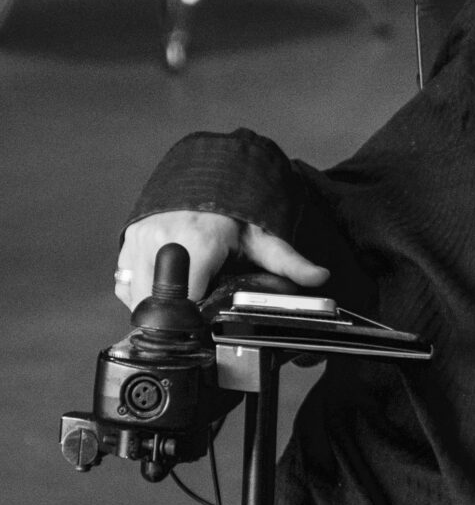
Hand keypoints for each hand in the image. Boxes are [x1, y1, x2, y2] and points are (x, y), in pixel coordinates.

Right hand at [115, 211, 327, 308]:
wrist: (205, 178)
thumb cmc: (233, 210)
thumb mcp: (263, 236)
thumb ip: (288, 261)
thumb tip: (319, 278)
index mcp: (198, 240)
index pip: (185, 297)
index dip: (193, 318)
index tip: (204, 326)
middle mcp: (163, 239)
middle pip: (156, 301)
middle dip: (173, 315)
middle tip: (195, 313)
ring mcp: (141, 239)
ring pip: (136, 294)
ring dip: (155, 304)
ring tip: (182, 300)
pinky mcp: (128, 241)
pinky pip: (125, 281)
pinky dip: (141, 291)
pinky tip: (166, 288)